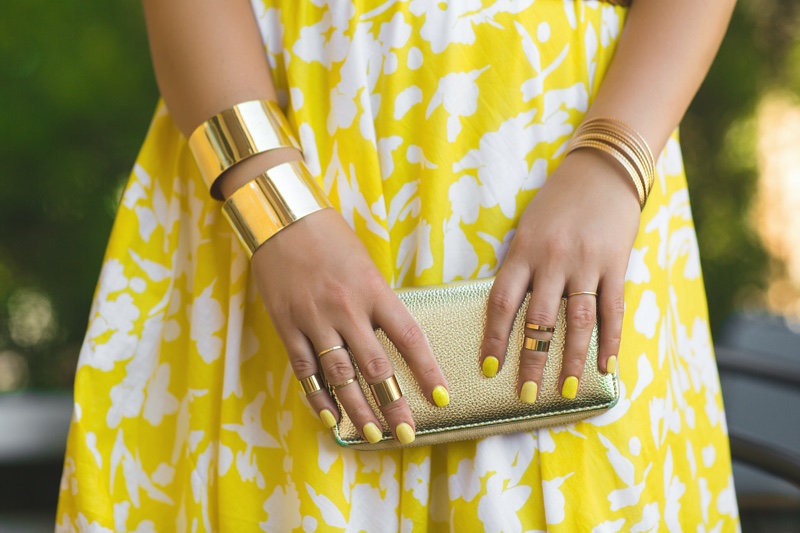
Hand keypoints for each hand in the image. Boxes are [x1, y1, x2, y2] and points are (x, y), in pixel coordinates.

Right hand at [251, 208, 448, 443]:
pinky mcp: (287, 325)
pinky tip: (330, 417)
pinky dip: (317, 396)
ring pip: (340, 376)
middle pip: (375, 367)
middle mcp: (346, 309)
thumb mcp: (365, 264)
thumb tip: (391, 338)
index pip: (409, 338)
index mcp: (373, 290)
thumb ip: (377, 301)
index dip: (427, 371)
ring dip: (358, 410)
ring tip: (372, 435)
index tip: (441, 397)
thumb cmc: (329, 235)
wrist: (280, 217)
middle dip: (393, 405)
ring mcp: (314, 320)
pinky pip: (305, 369)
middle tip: (407, 433)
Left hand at [480, 149, 640, 401]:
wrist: (602, 169)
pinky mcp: (616, 264)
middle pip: (538, 320)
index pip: (502, 302)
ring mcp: (586, 263)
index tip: (489, 367)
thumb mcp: (528, 229)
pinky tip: (607, 366)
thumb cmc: (557, 202)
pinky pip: (612, 309)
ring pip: (577, 321)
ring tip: (566, 390)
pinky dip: (610, 341)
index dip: (494, 338)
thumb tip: (509, 313)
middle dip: (531, 360)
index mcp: (524, 251)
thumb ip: (520, 267)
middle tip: (526, 395)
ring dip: (571, 359)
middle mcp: (553, 260)